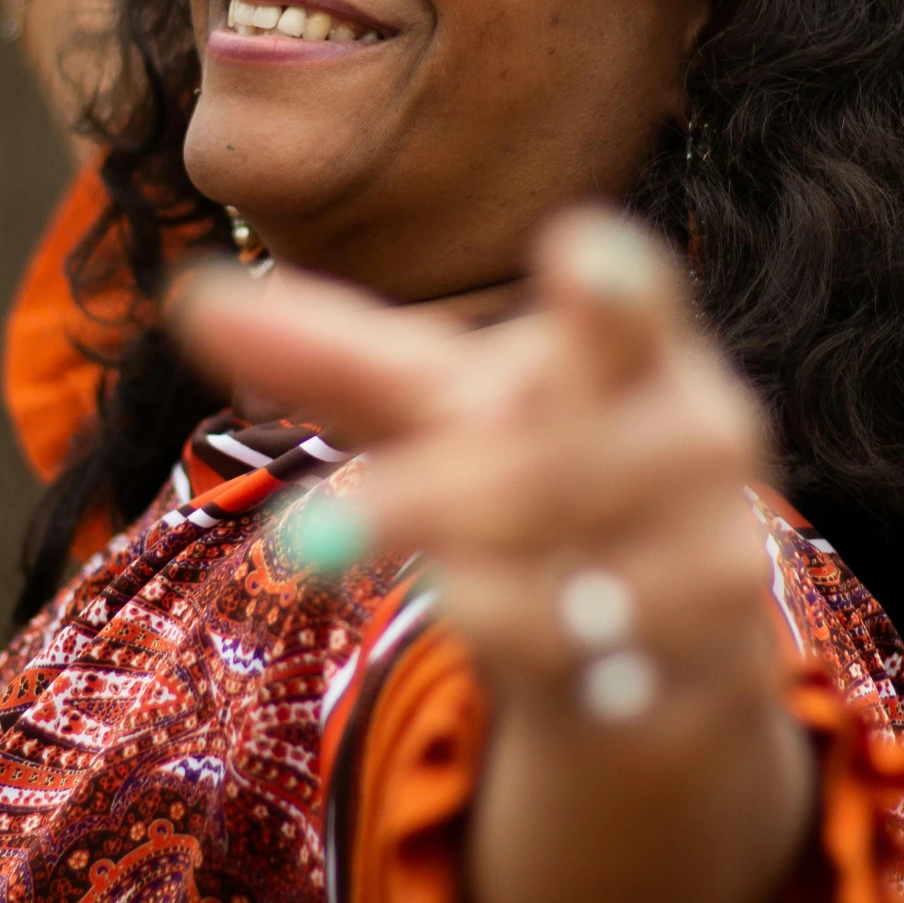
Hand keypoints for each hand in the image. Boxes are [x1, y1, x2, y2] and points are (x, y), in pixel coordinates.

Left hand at [174, 215, 807, 902]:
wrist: (658, 645)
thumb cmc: (532, 478)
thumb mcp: (434, 411)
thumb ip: (326, 353)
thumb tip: (190, 294)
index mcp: (635, 351)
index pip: (633, 305)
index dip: (609, 284)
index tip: (575, 249)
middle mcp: (696, 436)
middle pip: (551, 461)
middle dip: (429, 499)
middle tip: (296, 539)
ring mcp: (714, 546)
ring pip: (561, 560)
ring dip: (449, 568)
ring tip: (361, 566)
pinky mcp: (713, 654)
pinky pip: (582, 649)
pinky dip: (503, 632)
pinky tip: (470, 614)